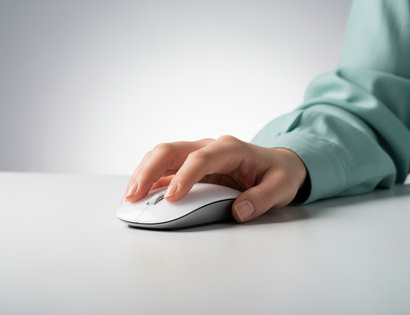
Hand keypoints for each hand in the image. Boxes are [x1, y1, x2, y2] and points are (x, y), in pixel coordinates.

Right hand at [123, 136, 306, 221]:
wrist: (276, 164)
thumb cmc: (278, 173)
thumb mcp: (281, 186)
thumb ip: (263, 198)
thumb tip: (240, 211)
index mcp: (230, 148)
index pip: (200, 158)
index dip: (184, 177)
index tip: (171, 198)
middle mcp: (209, 147)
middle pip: (171, 150)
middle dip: (149, 171)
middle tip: (134, 195)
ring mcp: (197, 154)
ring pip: (162, 156)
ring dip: (143, 174)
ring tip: (129, 197)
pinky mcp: (191, 166)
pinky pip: (165, 168)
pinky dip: (149, 180)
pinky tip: (139, 195)